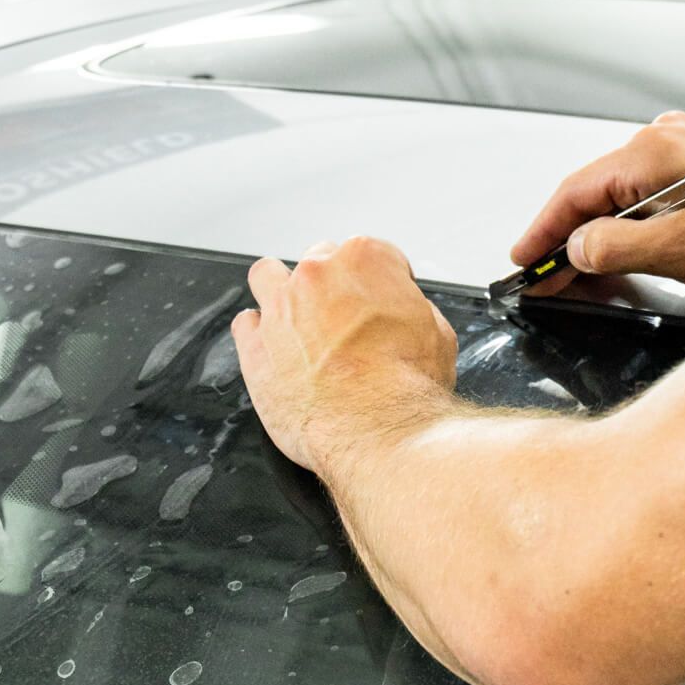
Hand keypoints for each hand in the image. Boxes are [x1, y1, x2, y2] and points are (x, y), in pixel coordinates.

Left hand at [232, 237, 457, 473]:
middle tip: (350, 319)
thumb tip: (405, 317)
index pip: (376, 255)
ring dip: (283, 291)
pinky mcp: (255, 347)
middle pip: (321, 261)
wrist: (377, 429)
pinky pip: (245, 323)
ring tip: (300, 320)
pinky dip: (258, 332)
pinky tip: (276, 348)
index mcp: (365, 260)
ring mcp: (280, 308)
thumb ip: (414, 312)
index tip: (389, 303)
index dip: (387, 282)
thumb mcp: (439, 336)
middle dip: (336, 286)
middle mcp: (317, 275)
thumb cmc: (408, 386)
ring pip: (269, 275)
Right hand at [510, 111, 684, 293]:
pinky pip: (645, 194)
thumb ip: (615, 248)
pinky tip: (624, 253)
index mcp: (652, 152)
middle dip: (569, 239)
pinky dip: (628, 225)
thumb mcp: (679, 251)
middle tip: (547, 278)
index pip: (575, 192)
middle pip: (594, 192)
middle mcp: (662, 139)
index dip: (543, 230)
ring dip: (599, 235)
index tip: (524, 260)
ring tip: (582, 276)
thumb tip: (575, 249)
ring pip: (619, 195)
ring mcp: (681, 148)